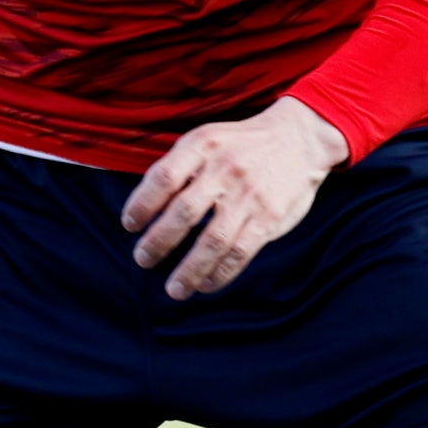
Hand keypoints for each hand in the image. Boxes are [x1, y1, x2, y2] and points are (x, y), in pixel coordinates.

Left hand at [121, 95, 348, 299]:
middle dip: (158, 242)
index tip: (129, 225)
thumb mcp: (207, 138)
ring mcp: (249, 195)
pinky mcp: (269, 217)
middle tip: (142, 260)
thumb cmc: (241, 144)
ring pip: (212, 241)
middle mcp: (225, 169)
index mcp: (203, 145)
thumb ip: (179, 166)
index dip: (142, 204)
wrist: (298, 138)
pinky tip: (204, 284)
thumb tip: (143, 205)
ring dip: (189, 269)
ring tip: (174, 289)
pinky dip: (220, 273)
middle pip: (183, 212)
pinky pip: (240, 252)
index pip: (163, 178)